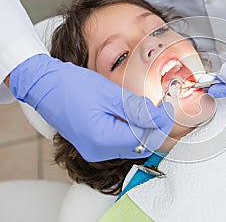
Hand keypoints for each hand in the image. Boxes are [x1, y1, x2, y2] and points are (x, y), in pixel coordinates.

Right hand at [9, 54, 173, 161]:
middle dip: (154, 129)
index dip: (160, 125)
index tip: (169, 110)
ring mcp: (94, 150)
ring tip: (149, 111)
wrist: (44, 86)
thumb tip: (160, 116)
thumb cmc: (71, 86)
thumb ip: (137, 109)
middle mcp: (98, 151)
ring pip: (130, 145)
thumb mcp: (110, 94)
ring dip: (143, 130)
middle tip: (162, 111)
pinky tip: (133, 115)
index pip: (144, 139)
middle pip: (139, 146)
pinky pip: (118, 142)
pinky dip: (129, 130)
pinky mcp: (92, 144)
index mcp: (103, 140)